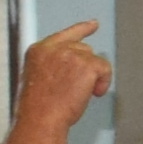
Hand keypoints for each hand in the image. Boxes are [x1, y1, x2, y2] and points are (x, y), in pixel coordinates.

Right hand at [8, 20, 112, 143]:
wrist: (41, 118)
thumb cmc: (38, 107)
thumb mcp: (37, 77)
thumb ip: (52, 65)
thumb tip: (73, 68)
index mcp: (39, 50)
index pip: (64, 34)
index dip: (82, 29)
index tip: (94, 25)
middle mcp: (54, 48)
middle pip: (83, 49)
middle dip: (86, 67)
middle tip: (78, 87)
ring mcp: (70, 54)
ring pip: (95, 60)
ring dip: (93, 77)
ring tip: (78, 94)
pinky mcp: (86, 64)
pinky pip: (105, 69)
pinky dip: (103, 82)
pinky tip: (93, 93)